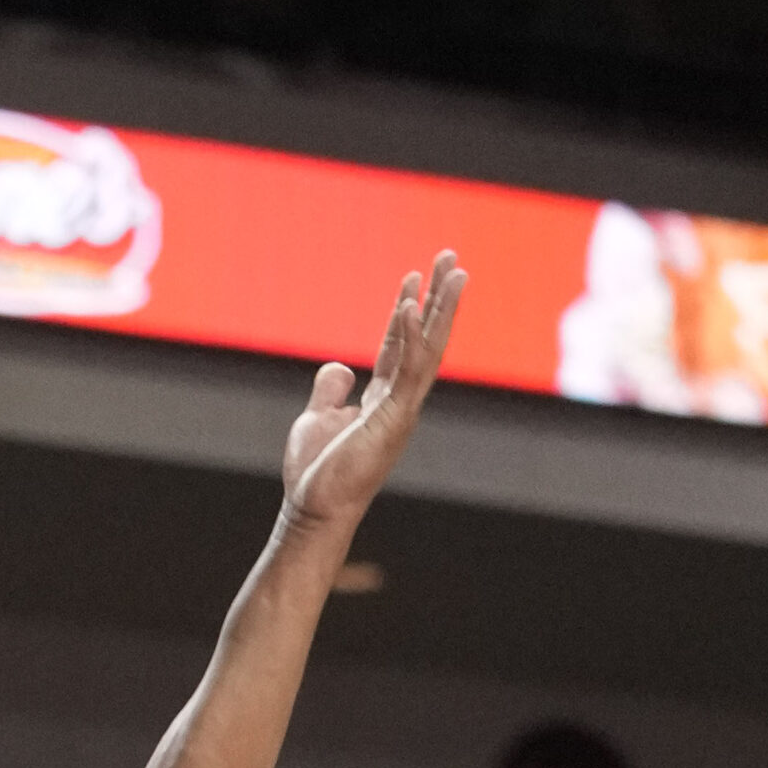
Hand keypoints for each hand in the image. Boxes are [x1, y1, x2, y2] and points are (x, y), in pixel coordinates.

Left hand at [282, 251, 466, 529]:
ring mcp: (402, 409)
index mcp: (386, 399)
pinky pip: (408, 371)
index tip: (414, 275)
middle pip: (427, 339)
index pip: (403, 345)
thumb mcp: (319, 417)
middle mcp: (402, 400)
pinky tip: (412, 305)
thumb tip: (340, 366)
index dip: (409, 309)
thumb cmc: (317, 471)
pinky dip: (411, 337)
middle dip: (441, 298)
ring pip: (430, 349)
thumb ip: (331, 390)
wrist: (315, 509)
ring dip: (441, 308)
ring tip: (453, 270)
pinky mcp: (393, 419)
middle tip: (452, 258)